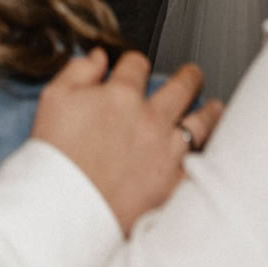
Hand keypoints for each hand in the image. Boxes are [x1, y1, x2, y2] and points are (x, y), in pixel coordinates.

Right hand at [30, 50, 214, 233]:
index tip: (137, 67)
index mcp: (120, 95)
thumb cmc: (55, 158)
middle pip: (180, 87)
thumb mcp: (53, 101)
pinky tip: (210, 151)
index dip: (136, 63)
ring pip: (201, 122)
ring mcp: (166, 150)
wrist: (64, 209)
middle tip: (192, 75)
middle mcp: (150, 118)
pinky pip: (200, 164)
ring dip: (209, 111)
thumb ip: (78, 72)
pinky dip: (206, 155)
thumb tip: (99, 57)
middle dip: (188, 77)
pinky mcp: (173, 183)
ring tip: (214, 107)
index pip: (137, 65)